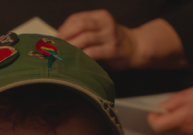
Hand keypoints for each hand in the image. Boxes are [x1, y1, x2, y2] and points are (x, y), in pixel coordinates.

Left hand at [59, 11, 183, 70]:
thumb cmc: (113, 40)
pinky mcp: (111, 50)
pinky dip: (81, 56)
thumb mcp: (101, 29)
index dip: (65, 28)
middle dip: (66, 36)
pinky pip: (92, 52)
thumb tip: (60, 38)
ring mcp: (110, 36)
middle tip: (57, 47)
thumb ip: (84, 30)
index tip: (57, 38)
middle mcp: (106, 23)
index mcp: (101, 16)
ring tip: (64, 54)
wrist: (136, 48)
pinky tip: (75, 61)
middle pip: (80, 26)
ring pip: (85, 38)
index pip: (77, 18)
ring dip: (72, 47)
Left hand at [148, 83, 192, 134]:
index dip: (153, 119)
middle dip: (168, 119)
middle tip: (175, 107)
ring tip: (192, 110)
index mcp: (184, 119)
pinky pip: (192, 134)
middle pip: (169, 130)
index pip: (158, 127)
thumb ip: (174, 101)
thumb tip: (162, 108)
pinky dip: (191, 126)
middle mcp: (189, 132)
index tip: (154, 112)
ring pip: (181, 132)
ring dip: (180, 122)